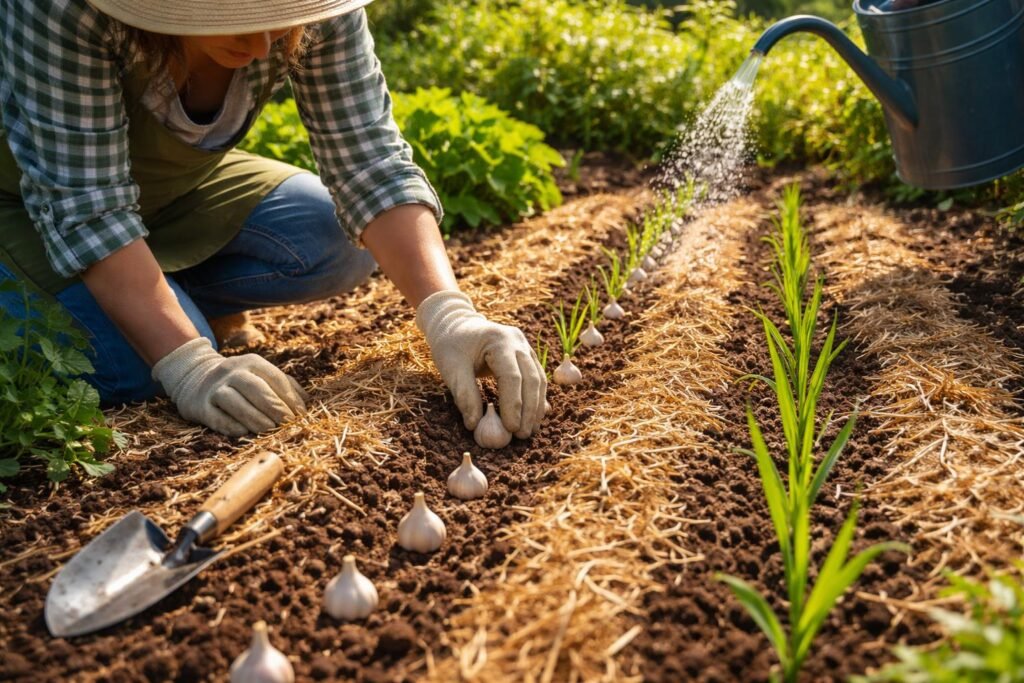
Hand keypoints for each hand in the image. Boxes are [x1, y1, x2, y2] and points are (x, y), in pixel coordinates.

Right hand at [152, 337, 306, 436]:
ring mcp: (214, 388)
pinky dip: (231, 426)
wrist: (195, 378)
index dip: (290, 398)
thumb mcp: (262, 375)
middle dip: (275, 408)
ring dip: (255, 418)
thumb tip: (307, 403)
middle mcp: (232, 372)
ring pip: (235, 402)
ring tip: (270, 430)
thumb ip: (286, 385)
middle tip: (288, 424)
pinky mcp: (200, 406)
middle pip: (256, 389)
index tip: (301, 415)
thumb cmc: (241, 381)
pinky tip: (245, 433)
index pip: (275, 378)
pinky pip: (217, 418)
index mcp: (253, 362)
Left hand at [416, 290, 545, 437]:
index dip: (513, 404)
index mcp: (499, 340)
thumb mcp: (451, 368)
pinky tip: (533, 418)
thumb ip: (464, 394)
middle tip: (522, 436)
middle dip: (529, 409)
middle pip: (531, 379)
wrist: (457, 324)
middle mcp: (518, 341)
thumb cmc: (451, 345)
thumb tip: (474, 425)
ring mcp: (525, 347)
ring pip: (538, 380)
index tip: (510, 429)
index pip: (511, 376)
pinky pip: (536, 378)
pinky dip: (535, 399)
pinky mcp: (526, 355)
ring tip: (529, 432)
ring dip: (536, 407)